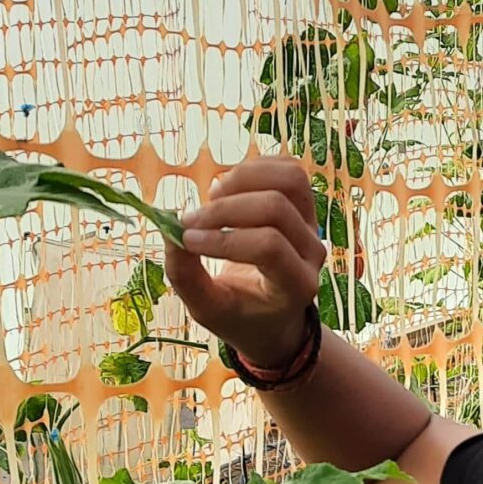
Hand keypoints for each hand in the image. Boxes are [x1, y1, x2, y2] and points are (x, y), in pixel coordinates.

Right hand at [165, 160, 324, 367]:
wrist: (271, 314)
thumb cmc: (240, 315)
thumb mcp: (207, 309)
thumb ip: (186, 277)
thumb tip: (169, 232)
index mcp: (297, 286)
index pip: (269, 247)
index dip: (224, 238)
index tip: (186, 240)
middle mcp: (312, 252)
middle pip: (275, 207)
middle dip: (224, 209)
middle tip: (190, 222)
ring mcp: (313, 224)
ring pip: (289, 179)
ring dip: (243, 179)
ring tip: (213, 198)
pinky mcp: (305, 204)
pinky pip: (287, 168)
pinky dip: (254, 168)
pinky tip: (229, 187)